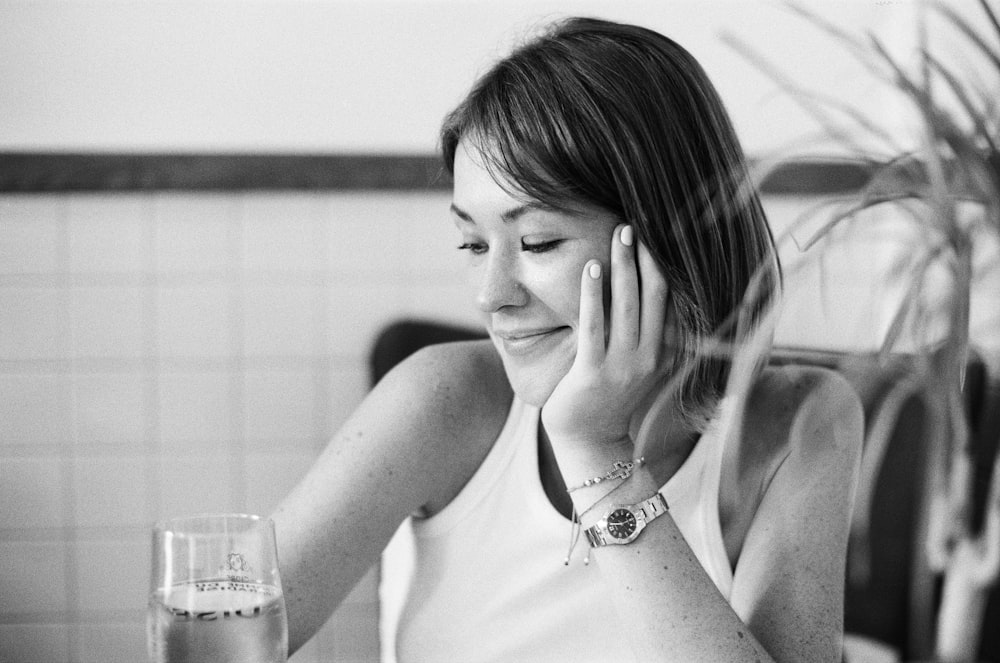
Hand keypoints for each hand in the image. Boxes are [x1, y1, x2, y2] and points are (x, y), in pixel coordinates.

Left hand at [541, 224, 670, 460]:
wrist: (590, 443)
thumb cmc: (606, 401)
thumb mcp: (634, 367)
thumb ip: (641, 336)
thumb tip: (641, 297)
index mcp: (659, 352)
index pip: (666, 299)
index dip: (660, 265)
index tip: (654, 234)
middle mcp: (647, 356)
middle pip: (651, 295)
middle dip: (643, 257)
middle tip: (634, 222)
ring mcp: (622, 364)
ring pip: (626, 305)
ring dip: (622, 266)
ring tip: (618, 234)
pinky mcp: (594, 372)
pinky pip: (594, 325)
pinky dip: (593, 294)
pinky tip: (591, 268)